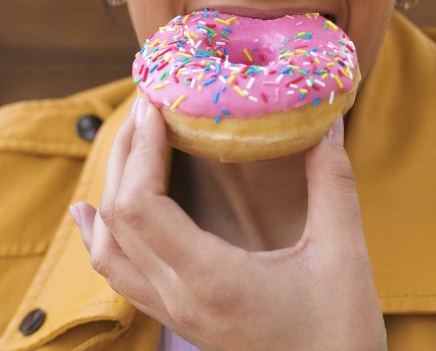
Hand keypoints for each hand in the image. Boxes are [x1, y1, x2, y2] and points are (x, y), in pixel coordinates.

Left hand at [70, 96, 386, 350]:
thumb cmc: (342, 332)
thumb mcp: (344, 252)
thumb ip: (332, 181)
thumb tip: (324, 119)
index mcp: (212, 280)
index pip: (141, 205)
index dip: (140, 150)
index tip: (156, 106)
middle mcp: (180, 300)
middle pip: (117, 219)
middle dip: (124, 155)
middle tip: (145, 108)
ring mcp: (176, 315)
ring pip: (108, 251)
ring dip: (109, 190)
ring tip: (125, 145)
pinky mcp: (183, 321)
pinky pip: (119, 278)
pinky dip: (100, 238)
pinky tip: (91, 215)